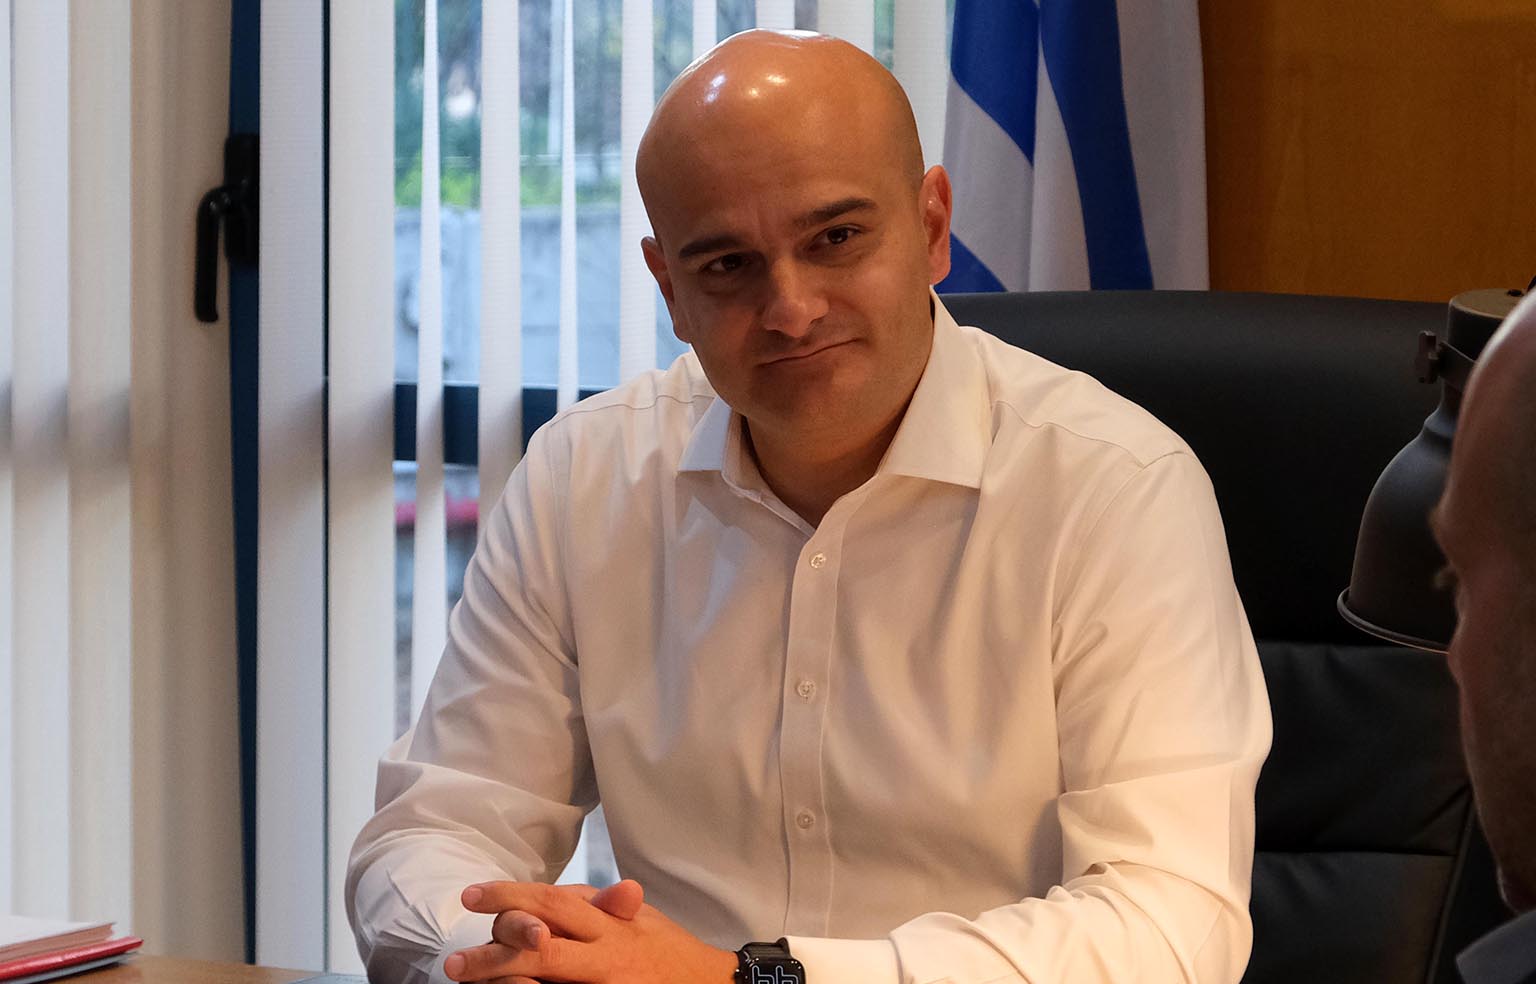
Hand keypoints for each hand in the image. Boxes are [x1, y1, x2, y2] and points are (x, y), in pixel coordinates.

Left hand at [444, 879, 737, 983]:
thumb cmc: (666, 950)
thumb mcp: (643, 921)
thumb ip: (610, 904)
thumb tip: (614, 886)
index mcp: (610, 923)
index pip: (552, 902)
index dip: (509, 896)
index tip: (472, 894)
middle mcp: (605, 954)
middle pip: (538, 945)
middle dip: (491, 950)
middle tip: (454, 961)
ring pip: (540, 978)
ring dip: (500, 979)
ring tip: (466, 980)